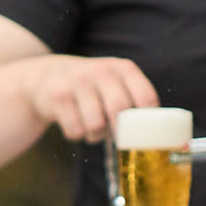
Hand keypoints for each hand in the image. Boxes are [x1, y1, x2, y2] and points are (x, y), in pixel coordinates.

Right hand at [24, 53, 167, 142]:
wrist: (46, 76)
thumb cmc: (92, 88)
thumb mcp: (115, 84)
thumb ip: (135, 102)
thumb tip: (159, 136)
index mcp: (123, 69)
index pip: (146, 98)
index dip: (147, 122)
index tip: (142, 133)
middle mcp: (102, 71)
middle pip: (120, 111)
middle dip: (119, 131)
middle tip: (115, 134)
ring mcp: (78, 81)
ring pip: (96, 125)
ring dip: (95, 135)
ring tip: (91, 126)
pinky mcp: (58, 96)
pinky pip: (75, 130)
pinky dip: (76, 134)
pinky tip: (75, 122)